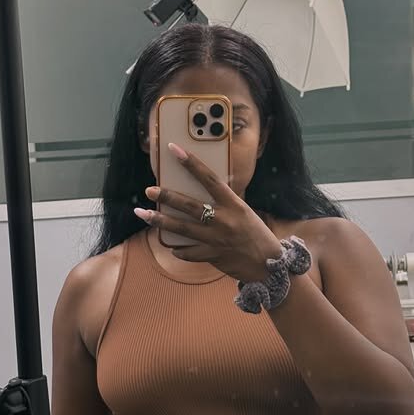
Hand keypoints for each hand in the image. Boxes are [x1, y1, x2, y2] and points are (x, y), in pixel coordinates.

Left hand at [134, 142, 282, 283]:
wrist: (269, 265)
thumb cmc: (257, 235)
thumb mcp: (244, 213)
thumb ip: (225, 204)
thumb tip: (205, 193)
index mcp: (233, 204)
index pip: (209, 178)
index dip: (191, 163)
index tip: (174, 149)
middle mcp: (223, 220)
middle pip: (189, 205)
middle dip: (166, 197)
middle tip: (150, 190)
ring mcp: (216, 239)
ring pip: (181, 229)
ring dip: (160, 221)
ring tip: (143, 214)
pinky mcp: (212, 256)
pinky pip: (188, 253)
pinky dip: (178, 250)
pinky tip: (171, 246)